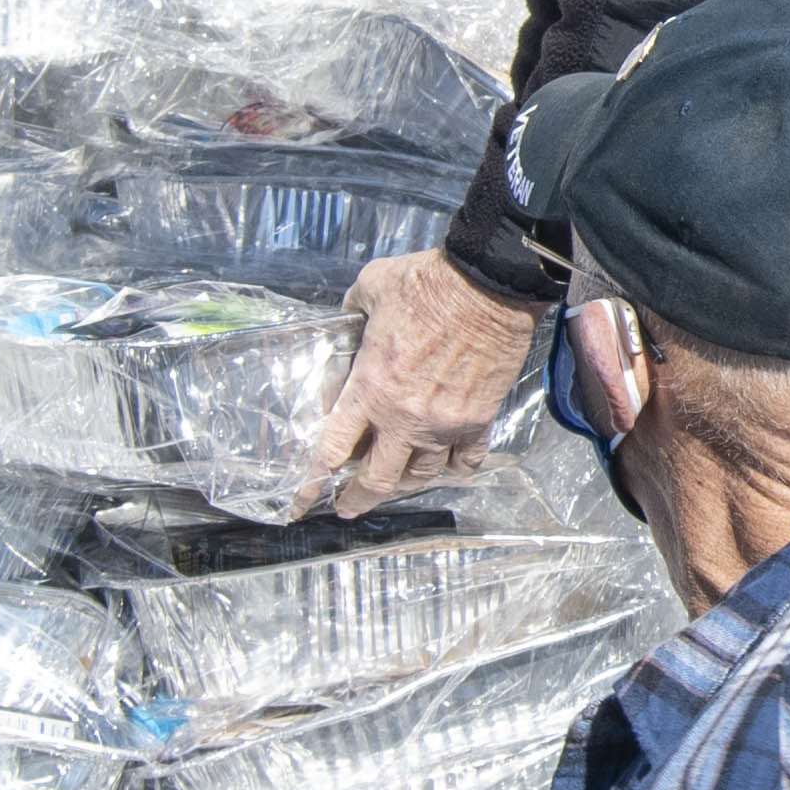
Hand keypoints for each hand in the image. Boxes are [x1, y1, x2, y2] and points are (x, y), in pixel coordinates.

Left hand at [301, 249, 543, 516]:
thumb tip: (347, 323)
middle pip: (377, 479)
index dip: (312, 482)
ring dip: (405, 484)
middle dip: (357, 499)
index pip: (333, 449)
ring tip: (396, 484)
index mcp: (370, 388)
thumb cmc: (426, 283)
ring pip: (421, 476)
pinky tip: (448, 465)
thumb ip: (351, 314)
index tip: (301, 501)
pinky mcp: (478, 419)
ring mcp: (444, 424)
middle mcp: (404, 418)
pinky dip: (455, 468)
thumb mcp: (370, 289)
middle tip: (347, 506)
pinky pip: (466, 461)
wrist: (488, 285)